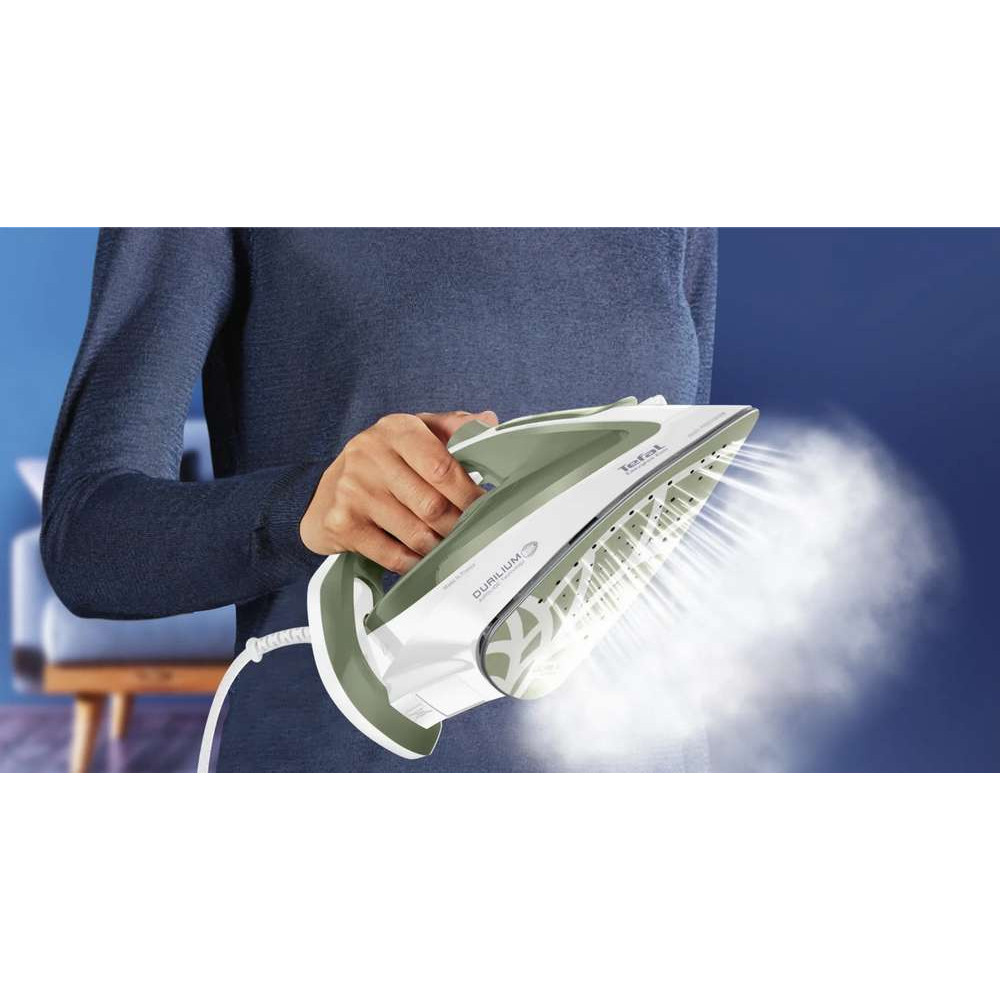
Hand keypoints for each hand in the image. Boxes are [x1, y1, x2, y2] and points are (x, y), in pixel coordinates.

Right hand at [300, 409, 498, 572]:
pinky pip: (392, 554)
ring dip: (438, 546)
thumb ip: (453, 426)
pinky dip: (414, 562)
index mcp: (396, 429)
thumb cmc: (384, 461)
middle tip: (469, 533)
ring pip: (416, 533)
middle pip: (432, 505)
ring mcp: (353, 490)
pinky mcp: (342, 522)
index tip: (485, 507)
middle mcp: (370, 454)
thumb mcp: (416, 432)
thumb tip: (489, 421)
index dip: (469, 493)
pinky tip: (421, 558)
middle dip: (456, 525)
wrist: (328, 492)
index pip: (442, 467)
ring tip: (448, 545)